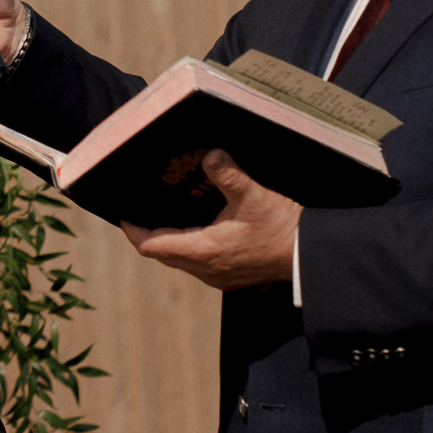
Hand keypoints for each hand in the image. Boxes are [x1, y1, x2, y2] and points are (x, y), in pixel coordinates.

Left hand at [123, 150, 298, 289]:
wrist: (309, 255)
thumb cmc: (282, 226)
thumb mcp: (253, 195)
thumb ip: (228, 174)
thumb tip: (209, 155)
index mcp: (202, 250)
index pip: (151, 245)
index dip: (133, 229)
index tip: (123, 213)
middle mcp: (205, 269)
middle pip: (161, 253)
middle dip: (148, 233)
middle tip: (140, 210)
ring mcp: (217, 277)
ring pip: (179, 261)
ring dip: (169, 241)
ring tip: (165, 216)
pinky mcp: (230, 278)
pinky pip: (197, 265)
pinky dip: (188, 248)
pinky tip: (197, 230)